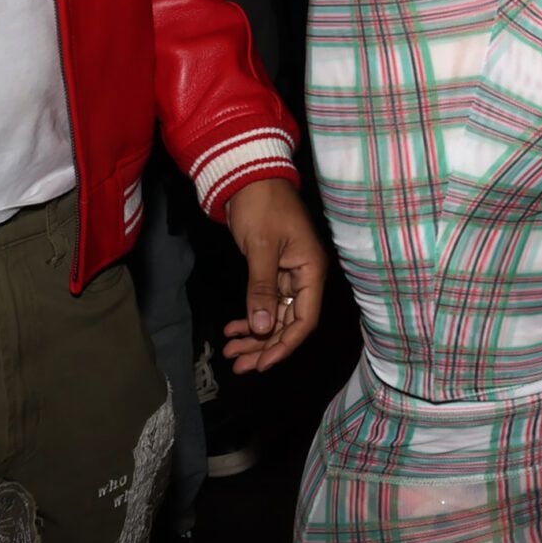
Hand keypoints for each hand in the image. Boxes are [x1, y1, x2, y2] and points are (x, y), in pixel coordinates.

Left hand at [220, 178, 327, 372]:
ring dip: (254, 336)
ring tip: (230, 352)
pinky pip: (264, 303)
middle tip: (238, 365)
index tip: (262, 363)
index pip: (305, 319)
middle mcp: (304, 276)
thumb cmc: (262, 206)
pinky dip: (249, 317)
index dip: (285, 344)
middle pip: (289, 322)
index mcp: (311, 270)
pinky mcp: (272, 272)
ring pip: (275, 316)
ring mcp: (288, 275)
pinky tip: (232, 330)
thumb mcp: (261, 247)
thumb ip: (261, 289)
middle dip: (264, 346)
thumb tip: (263, 328)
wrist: (249, 177)